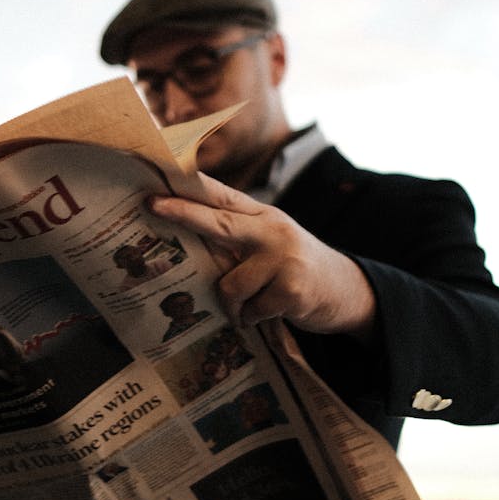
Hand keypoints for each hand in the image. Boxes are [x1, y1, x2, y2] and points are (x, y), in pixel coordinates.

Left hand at [148, 174, 376, 336]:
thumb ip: (235, 236)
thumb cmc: (293, 267)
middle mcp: (272, 229)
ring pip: (230, 285)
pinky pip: (250, 311)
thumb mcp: (269, 240)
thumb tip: (183, 239)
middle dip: (183, 214)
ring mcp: (284, 258)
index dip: (187, 188)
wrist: (346, 290)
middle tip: (152, 206)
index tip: (155, 181)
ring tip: (248, 307)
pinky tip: (268, 313)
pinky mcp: (292, 289)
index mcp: (262, 215)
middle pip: (220, 221)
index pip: (220, 196)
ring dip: (233, 305)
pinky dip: (253, 318)